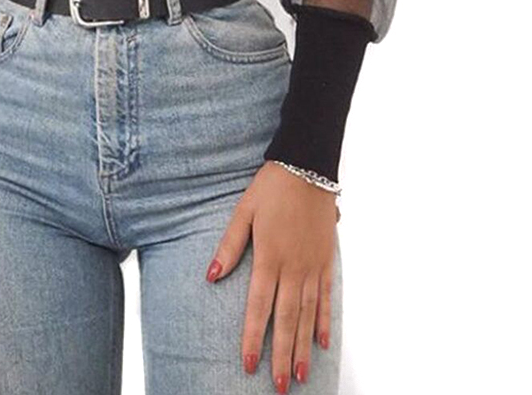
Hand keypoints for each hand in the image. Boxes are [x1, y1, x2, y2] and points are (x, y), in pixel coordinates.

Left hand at [205, 160, 337, 391]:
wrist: (307, 166)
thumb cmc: (271, 188)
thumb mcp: (243, 211)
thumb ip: (229, 245)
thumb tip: (211, 276)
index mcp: (269, 257)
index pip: (259, 306)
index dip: (254, 337)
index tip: (249, 364)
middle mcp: (293, 267)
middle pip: (286, 319)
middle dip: (281, 355)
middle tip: (278, 386)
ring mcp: (312, 266)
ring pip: (308, 315)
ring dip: (302, 347)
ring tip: (300, 375)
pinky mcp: (325, 260)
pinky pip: (326, 297)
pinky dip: (324, 321)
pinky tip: (321, 342)